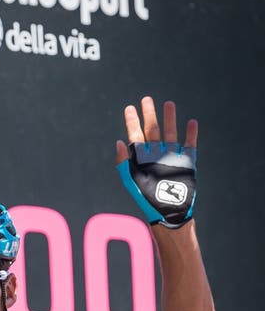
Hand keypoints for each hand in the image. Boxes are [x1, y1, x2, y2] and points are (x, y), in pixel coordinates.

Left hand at [116, 96, 197, 227]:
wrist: (167, 211)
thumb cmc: (146, 198)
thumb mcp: (131, 179)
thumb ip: (124, 161)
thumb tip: (119, 142)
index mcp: (141, 159)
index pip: (135, 136)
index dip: (132, 122)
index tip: (130, 108)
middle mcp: (156, 156)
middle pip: (152, 131)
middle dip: (149, 115)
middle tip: (146, 99)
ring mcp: (171, 158)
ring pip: (170, 134)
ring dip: (169, 119)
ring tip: (168, 103)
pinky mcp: (186, 163)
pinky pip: (189, 145)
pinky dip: (191, 134)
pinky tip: (191, 122)